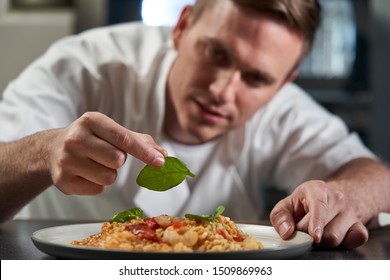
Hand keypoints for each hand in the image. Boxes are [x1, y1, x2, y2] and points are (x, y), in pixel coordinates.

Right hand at [48, 112, 166, 194]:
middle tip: (105, 154)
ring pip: (109, 178)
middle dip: (118, 161)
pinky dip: (97, 184)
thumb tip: (163, 154)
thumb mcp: (110, 131)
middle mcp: (76, 138)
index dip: (144, 152)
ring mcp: (67, 160)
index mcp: (91, 121)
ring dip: (108, 174)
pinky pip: (97, 189)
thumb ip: (138, 140)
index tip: (161, 162)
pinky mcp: (63, 181)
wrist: (51, 149)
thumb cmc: (90, 138)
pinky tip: (85, 174)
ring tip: (94, 164)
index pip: (124, 139)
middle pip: (117, 160)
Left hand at [269, 180, 368, 248]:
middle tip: (302, 230)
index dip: (316, 222)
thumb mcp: (287, 204)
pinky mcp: (360, 226)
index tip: (315, 236)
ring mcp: (351, 212)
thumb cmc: (305, 202)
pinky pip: (355, 240)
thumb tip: (287, 232)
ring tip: (317, 231)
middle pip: (324, 230)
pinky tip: (333, 234)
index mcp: (317, 189)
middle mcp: (337, 199)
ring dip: (322, 242)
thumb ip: (280, 217)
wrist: (332, 198)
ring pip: (336, 238)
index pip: (319, 206)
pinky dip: (342, 244)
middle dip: (308, 236)